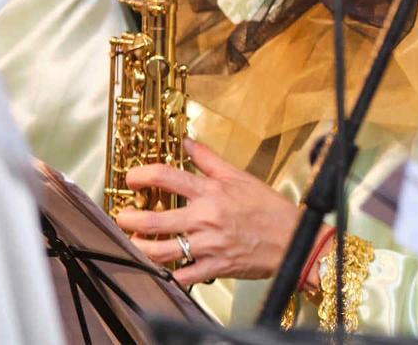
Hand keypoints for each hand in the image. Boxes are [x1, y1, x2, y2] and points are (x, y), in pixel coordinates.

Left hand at [113, 140, 300, 286]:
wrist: (294, 237)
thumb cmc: (269, 208)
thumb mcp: (241, 176)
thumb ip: (210, 160)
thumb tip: (188, 143)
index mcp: (212, 192)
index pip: (166, 177)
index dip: (141, 175)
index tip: (132, 179)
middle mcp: (206, 217)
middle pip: (153, 219)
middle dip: (129, 219)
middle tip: (123, 217)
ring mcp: (208, 244)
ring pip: (160, 250)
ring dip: (140, 247)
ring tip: (135, 242)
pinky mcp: (213, 267)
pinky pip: (180, 275)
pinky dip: (167, 273)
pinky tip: (162, 267)